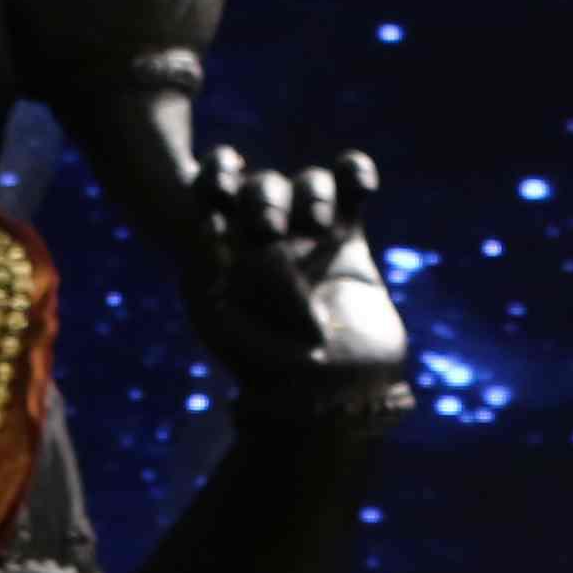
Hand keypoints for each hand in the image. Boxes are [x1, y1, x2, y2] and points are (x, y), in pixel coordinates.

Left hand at [174, 142, 405, 410]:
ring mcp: (305, 242)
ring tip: (320, 229)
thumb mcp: (229, 328)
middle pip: (260, 188)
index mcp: (220, 261)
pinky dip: (355, 175)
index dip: (216, 176)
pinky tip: (361, 187)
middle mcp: (260, 246)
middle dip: (264, 200)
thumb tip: (211, 221)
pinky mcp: (348, 242)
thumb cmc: (275, 375)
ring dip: (311, 195)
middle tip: (272, 230)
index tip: (222, 183)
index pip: (211, 197)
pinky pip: (349, 190)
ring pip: (307, 185)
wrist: (338, 397)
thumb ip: (213, 275)